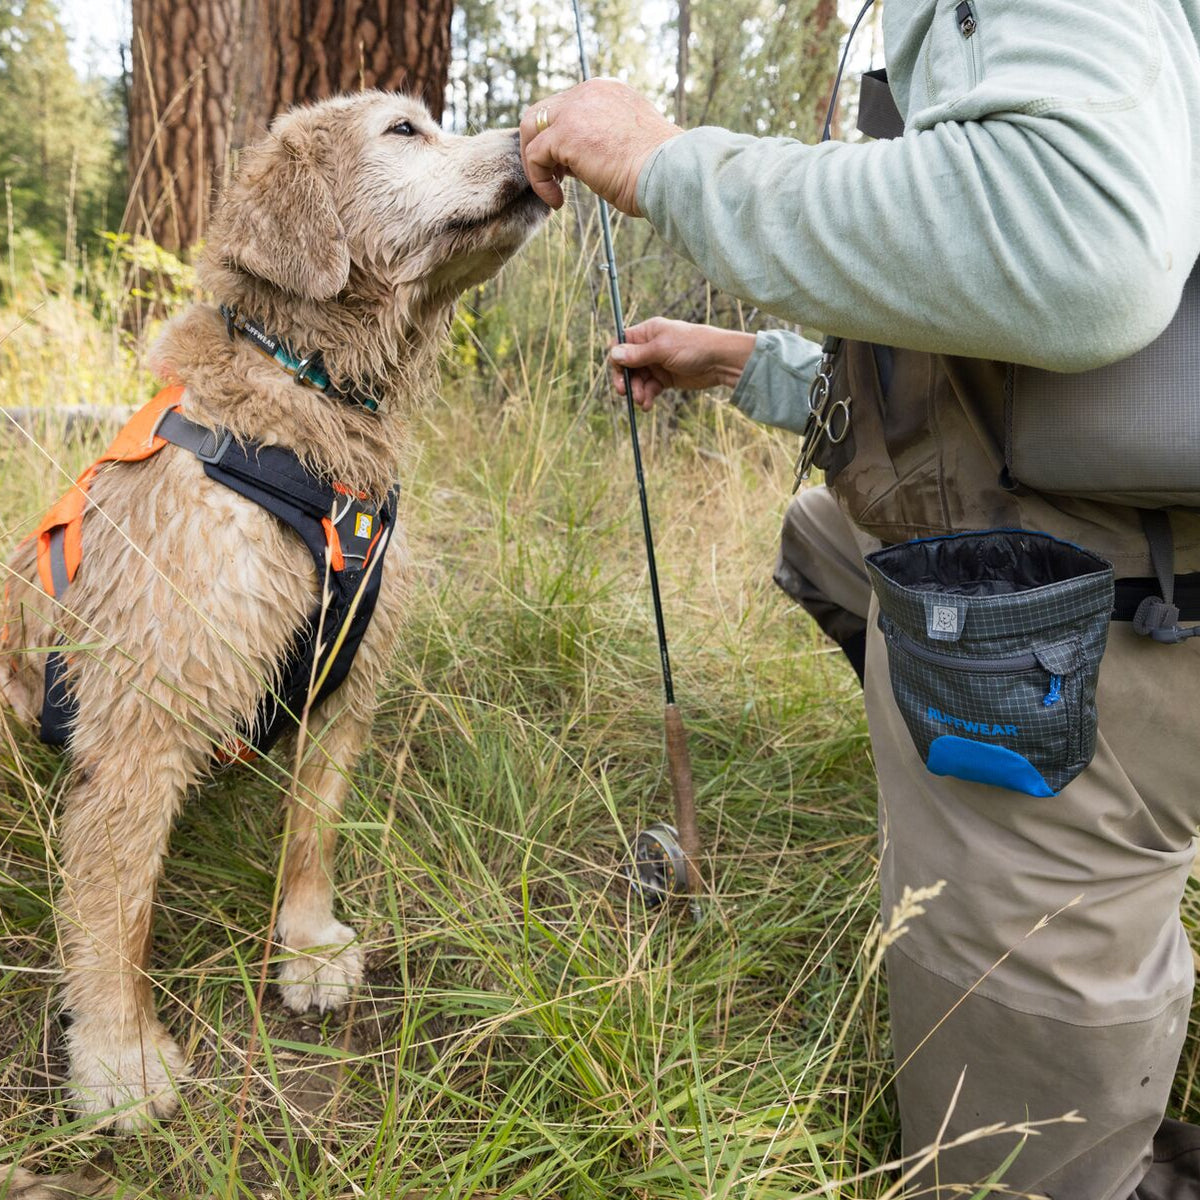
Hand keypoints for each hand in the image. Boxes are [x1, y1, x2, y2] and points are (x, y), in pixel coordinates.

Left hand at [519, 79, 681, 213]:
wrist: (669, 173)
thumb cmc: (658, 171)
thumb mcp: (627, 144)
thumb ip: (601, 138)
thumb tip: (579, 160)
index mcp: (606, 91)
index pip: (566, 106)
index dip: (559, 138)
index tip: (568, 170)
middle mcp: (589, 91)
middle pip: (542, 111)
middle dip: (540, 146)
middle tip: (555, 179)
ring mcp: (576, 109)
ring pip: (530, 129)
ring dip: (536, 164)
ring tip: (552, 191)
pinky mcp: (566, 133)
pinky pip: (534, 156)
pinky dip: (540, 182)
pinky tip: (558, 201)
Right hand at [608, 319, 756, 409]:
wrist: (720, 361)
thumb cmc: (694, 346)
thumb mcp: (662, 349)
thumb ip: (637, 354)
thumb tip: (613, 354)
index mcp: (648, 332)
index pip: (622, 343)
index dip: (617, 358)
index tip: (618, 372)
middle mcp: (650, 347)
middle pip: (627, 365)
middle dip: (625, 379)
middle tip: (624, 392)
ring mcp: (657, 364)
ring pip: (637, 380)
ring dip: (637, 391)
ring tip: (642, 401)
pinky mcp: (665, 379)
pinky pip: (649, 389)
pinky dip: (647, 397)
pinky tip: (647, 405)